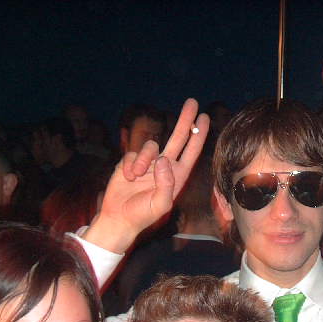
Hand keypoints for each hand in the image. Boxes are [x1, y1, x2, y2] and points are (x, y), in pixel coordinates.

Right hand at [83, 98, 208, 252]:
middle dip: (185, 120)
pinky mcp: (131, 162)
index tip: (204, 118)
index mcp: (177, 176)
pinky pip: (132, 153)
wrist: (118, 218)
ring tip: (135, 177)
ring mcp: (148, 163)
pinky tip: (127, 178)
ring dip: (142, 160)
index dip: (198, 135)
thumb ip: (166, 183)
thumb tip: (164, 160)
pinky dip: (129, 165)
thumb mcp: (160, 204)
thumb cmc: (142, 215)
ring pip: (150, 146)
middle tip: (192, 102)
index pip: (191, 152)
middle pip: (178, 138)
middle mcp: (165, 166)